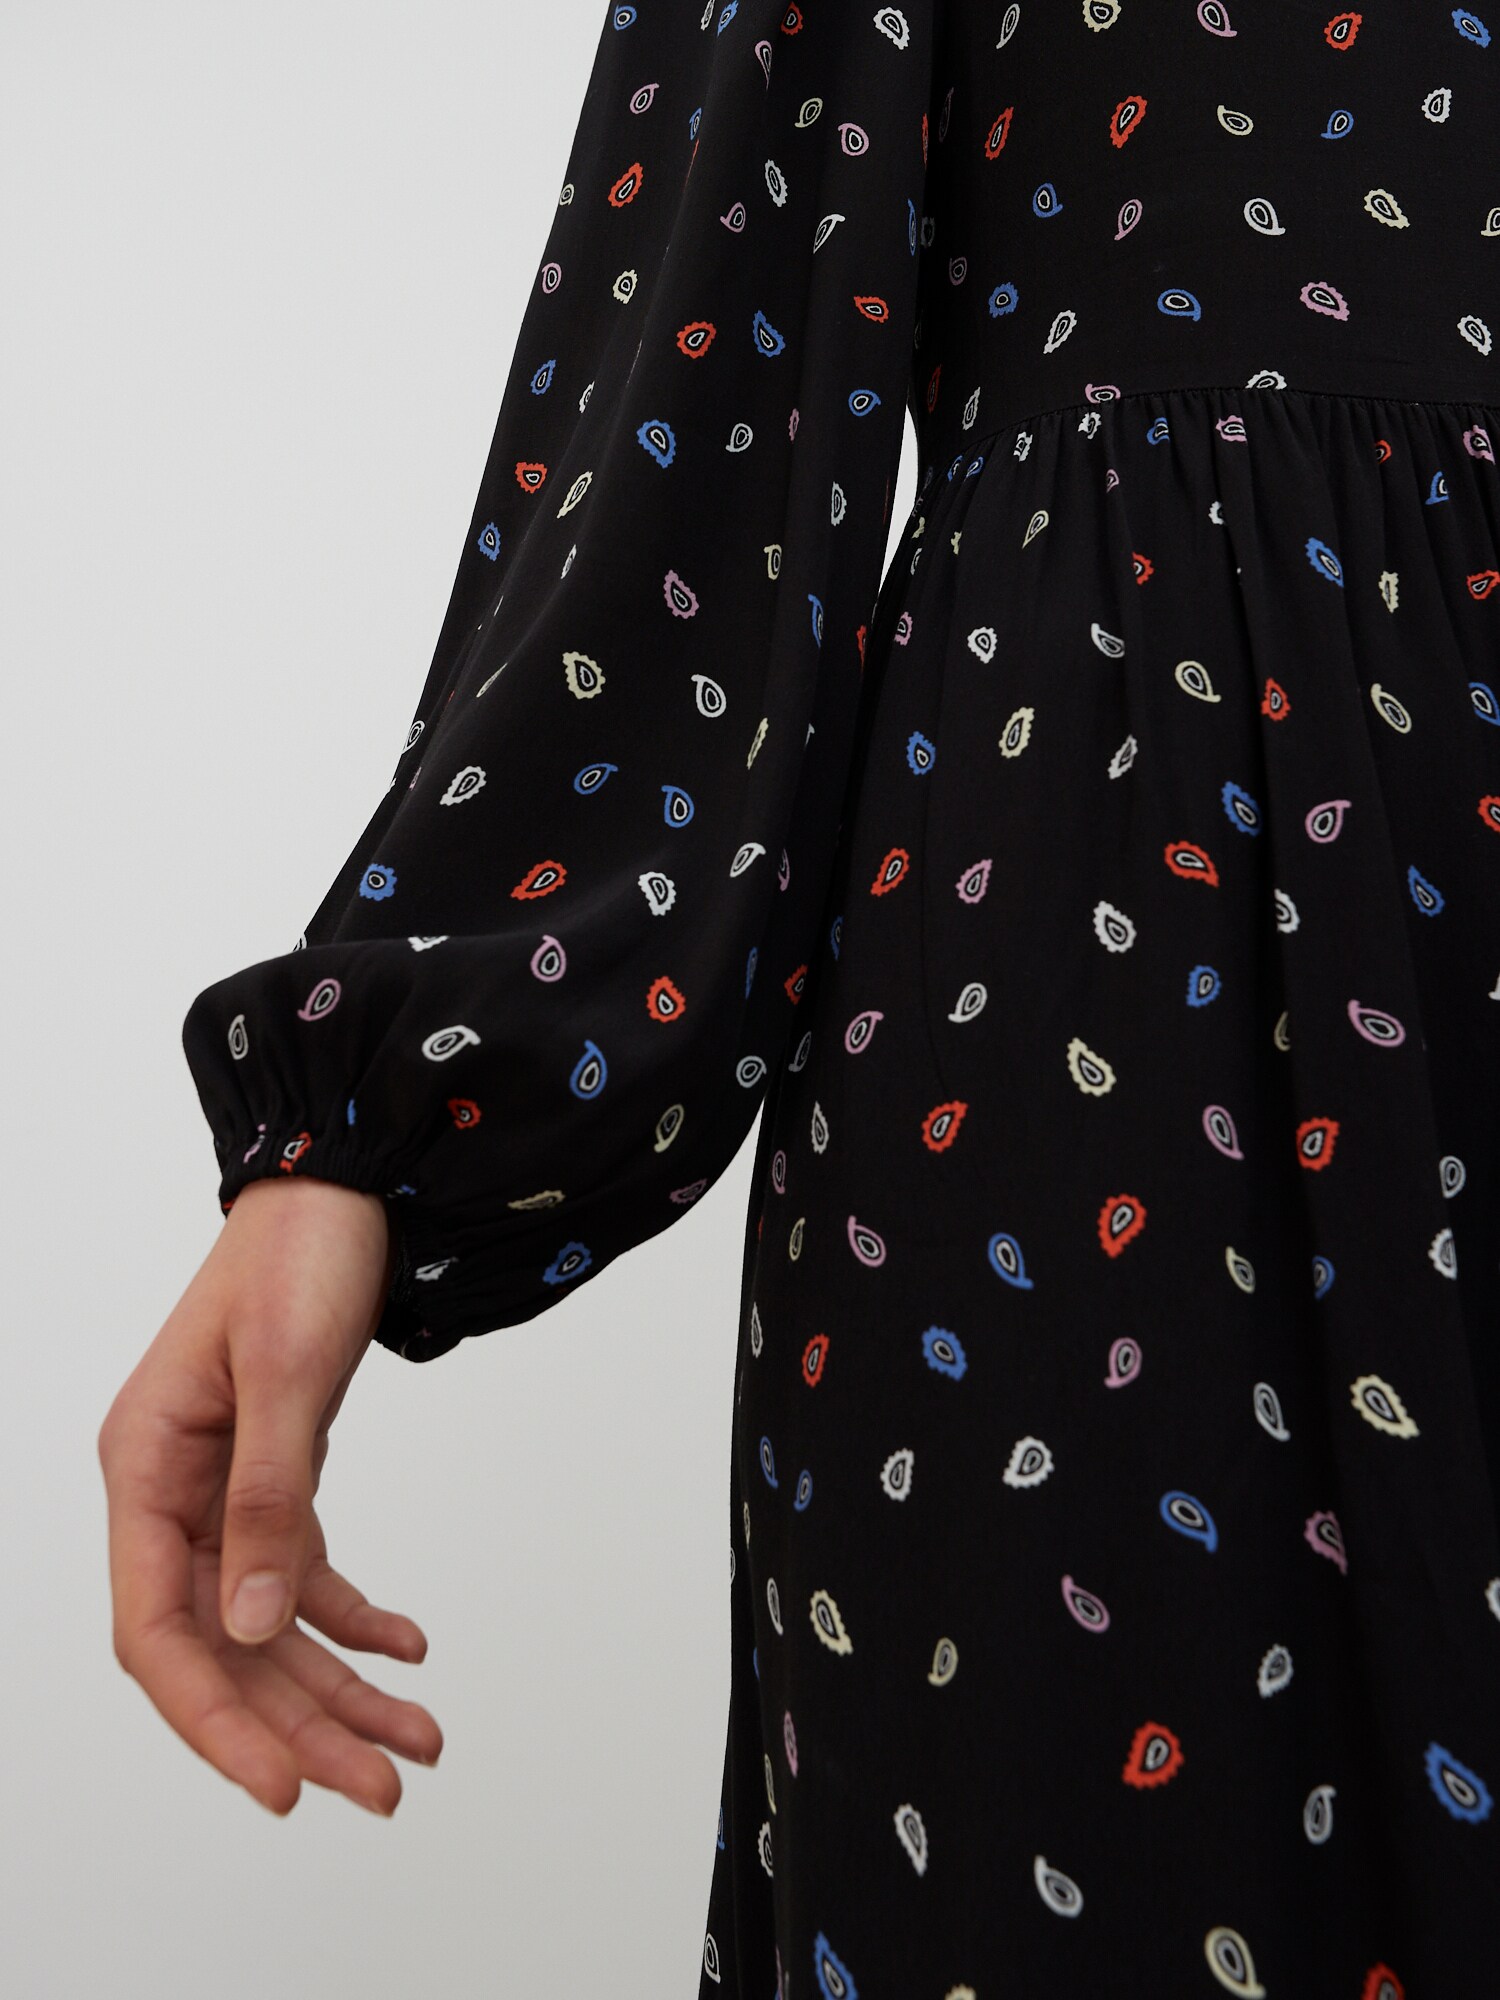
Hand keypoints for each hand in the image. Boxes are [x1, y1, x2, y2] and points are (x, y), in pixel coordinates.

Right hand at [99, 1174, 442, 1816]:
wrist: (343, 1188)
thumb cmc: (299, 1255)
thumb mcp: (289, 1373)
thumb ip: (269, 1499)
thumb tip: (252, 1629)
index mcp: (146, 1468)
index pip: (158, 1632)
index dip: (215, 1720)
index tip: (286, 1787)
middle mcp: (172, 1493)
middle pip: (223, 1646)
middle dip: (301, 1724)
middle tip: (386, 1786)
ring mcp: (221, 1490)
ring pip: (268, 1623)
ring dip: (339, 1685)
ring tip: (418, 1740)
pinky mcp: (275, 1477)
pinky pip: (304, 1572)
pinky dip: (354, 1617)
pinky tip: (408, 1649)